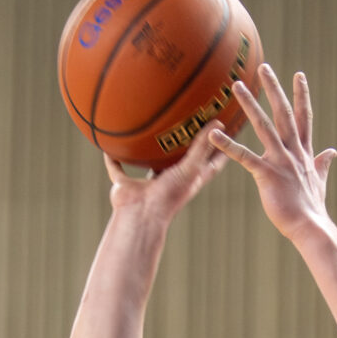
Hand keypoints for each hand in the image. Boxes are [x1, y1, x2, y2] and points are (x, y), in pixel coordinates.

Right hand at [104, 121, 227, 223]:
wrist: (142, 215)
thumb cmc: (170, 195)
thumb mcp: (191, 167)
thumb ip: (203, 146)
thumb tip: (219, 122)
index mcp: (189, 179)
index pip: (211, 162)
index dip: (220, 149)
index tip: (229, 133)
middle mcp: (170, 180)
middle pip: (180, 161)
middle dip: (186, 146)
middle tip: (190, 123)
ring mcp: (148, 183)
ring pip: (149, 163)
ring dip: (148, 151)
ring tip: (149, 129)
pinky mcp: (127, 184)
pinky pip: (117, 168)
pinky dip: (112, 159)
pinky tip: (108, 143)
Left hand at [208, 63, 336, 241]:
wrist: (310, 225)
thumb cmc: (312, 207)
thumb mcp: (320, 180)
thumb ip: (323, 163)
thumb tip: (332, 152)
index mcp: (304, 152)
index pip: (303, 117)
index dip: (301, 95)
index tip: (298, 75)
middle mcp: (293, 151)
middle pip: (283, 113)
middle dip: (274, 89)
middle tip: (263, 68)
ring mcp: (280, 161)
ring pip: (264, 126)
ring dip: (249, 104)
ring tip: (236, 86)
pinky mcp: (267, 174)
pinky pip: (244, 156)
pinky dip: (227, 145)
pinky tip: (213, 135)